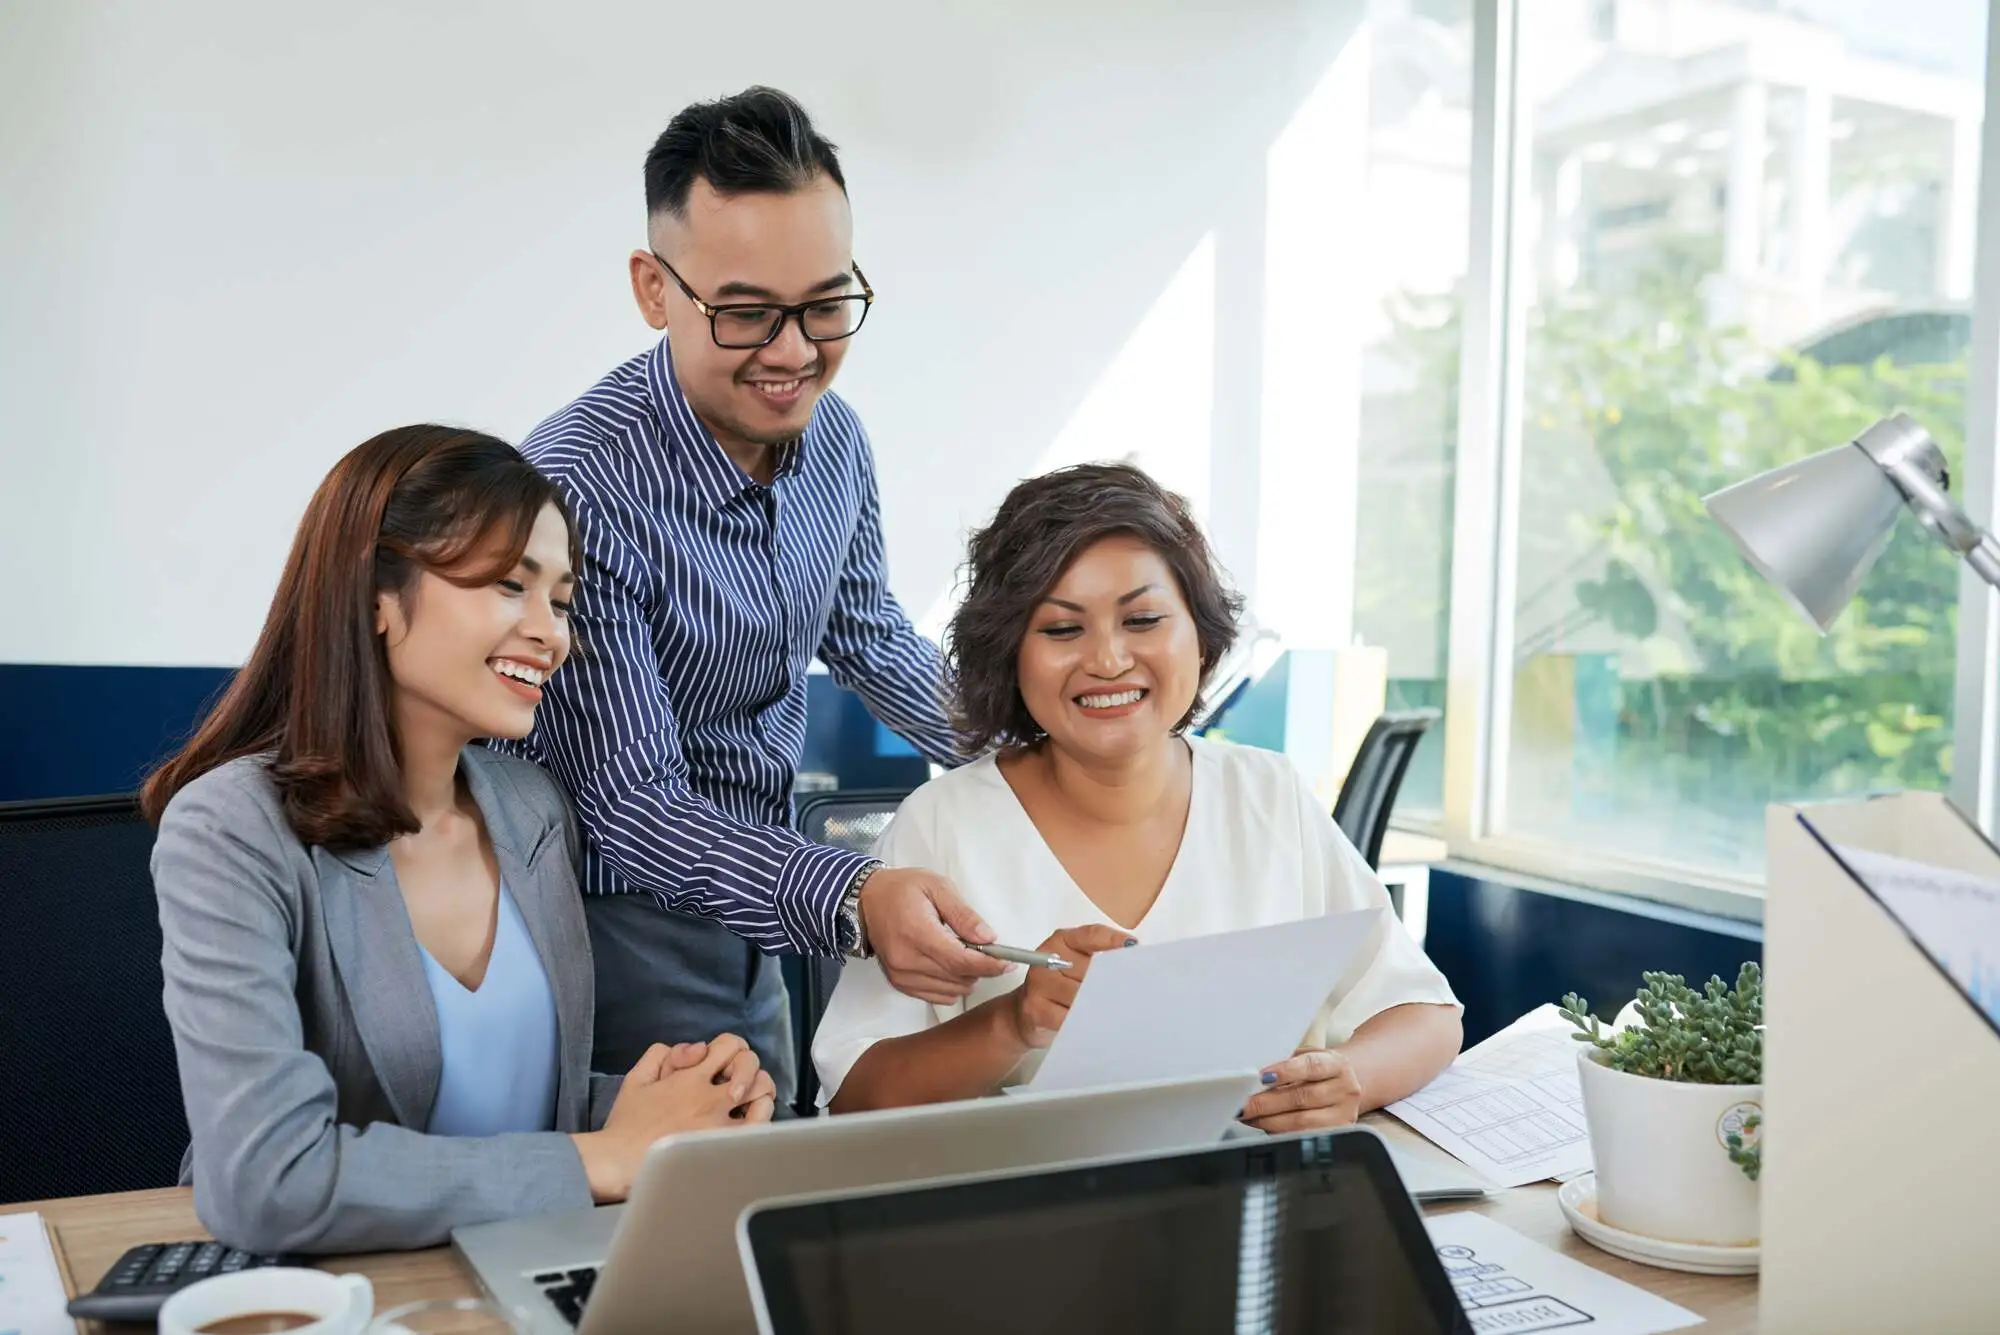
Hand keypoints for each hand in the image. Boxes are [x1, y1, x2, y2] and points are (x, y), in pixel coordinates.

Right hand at [572, 1034, 772, 1201]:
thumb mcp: (636, 1077)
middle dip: (749, 1067)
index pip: (730, 1044)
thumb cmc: (626, 1124)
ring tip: (751, 1100)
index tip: (723, 1062)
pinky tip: (751, 1121)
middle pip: (751, 1065)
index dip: (732, 1047)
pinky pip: (759, 1128)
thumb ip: (660, 1054)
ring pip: (762, 1095)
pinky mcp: (722, 1148)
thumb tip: (696, 1050)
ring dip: (760, 1092)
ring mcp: (719, 1124)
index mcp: (691, 1078)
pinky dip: (762, 1119)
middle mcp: (709, 1098)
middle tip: (741, 1081)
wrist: (619, 1162)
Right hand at [858, 866, 1008, 1004]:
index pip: (960, 961)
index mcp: (918, 932)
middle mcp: (907, 960)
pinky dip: (950, 987)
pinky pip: (935, 996)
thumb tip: (989, 938)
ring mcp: (901, 975)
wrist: (867, 900)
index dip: (988, 965)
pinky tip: (951, 967)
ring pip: (949, 991)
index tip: (1007, 963)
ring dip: (966, 978)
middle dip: (980, 969)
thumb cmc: (903, 888)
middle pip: (957, 978)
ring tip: (965, 955)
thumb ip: (964, 914)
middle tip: (987, 952)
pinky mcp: (899, 983)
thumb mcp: (937, 887)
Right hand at [1004, 926, 1136, 1049]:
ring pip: (1081, 995)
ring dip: (1100, 1005)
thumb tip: (1132, 959)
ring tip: (1115, 1012)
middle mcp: (1047, 958)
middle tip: (1132, 992)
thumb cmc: (1060, 988)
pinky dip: (1085, 1022)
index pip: (1092, 936)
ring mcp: (1039, 983)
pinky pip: (1070, 1017)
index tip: (1134, 949)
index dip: (1114, 942)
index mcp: (1061, 941)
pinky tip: (1094, 1024)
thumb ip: (1099, 958)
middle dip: (1111, 983)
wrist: (1024, 1014)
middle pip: (1090, 969)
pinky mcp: (1035, 1009)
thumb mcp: (1076, 966)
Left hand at [1240, 1048, 1364, 1133]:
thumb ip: (1286, 1065)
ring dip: (1269, 1120)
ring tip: (1249, 1116)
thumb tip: (1254, 1080)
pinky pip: (1303, 1136)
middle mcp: (1345, 1090)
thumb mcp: (1308, 1057)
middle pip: (1303, 1097)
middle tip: (1244, 1104)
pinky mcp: (1337, 1134)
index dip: (1285, 1071)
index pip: (1312, 1066)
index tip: (1261, 1077)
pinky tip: (1264, 1125)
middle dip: (1267, 1102)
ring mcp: (1343, 1115)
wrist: (1347, 1084)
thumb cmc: (1318, 1070)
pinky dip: (1279, 1132)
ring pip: (1302, 1121)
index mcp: (1338, 1064)